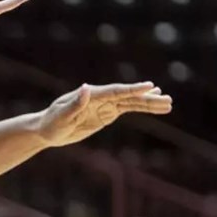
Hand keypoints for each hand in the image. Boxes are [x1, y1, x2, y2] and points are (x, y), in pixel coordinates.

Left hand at [32, 83, 171, 146]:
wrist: (47, 130)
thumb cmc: (52, 124)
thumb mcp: (61, 116)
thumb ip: (75, 103)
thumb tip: (86, 87)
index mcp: (91, 95)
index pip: (115, 91)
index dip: (133, 89)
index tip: (150, 86)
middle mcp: (101, 97)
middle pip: (128, 96)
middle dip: (147, 98)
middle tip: (167, 98)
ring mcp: (105, 105)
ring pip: (131, 102)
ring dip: (149, 102)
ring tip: (168, 103)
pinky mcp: (107, 113)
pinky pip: (128, 109)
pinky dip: (141, 108)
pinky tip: (155, 106)